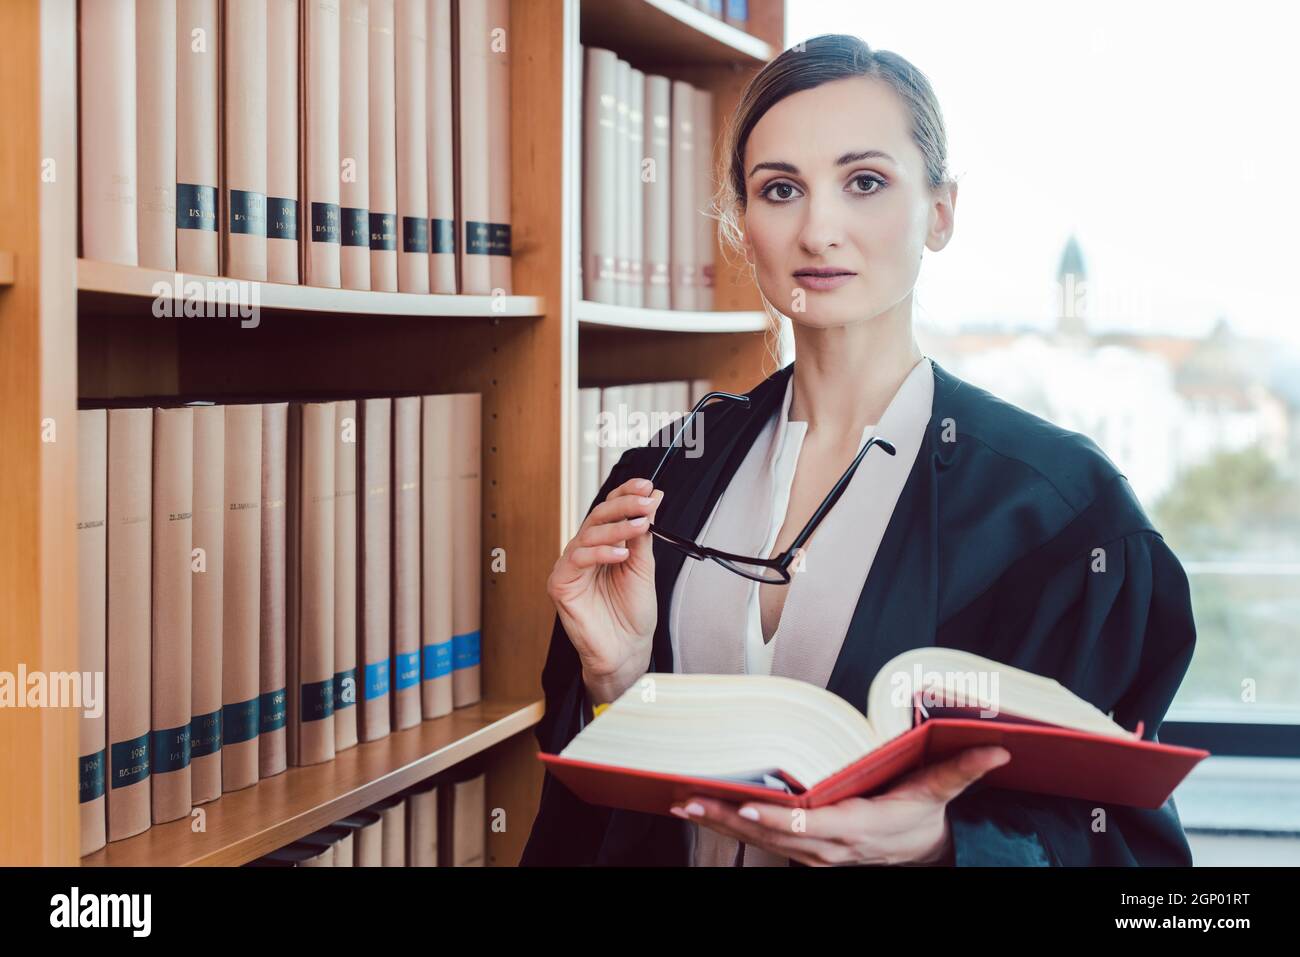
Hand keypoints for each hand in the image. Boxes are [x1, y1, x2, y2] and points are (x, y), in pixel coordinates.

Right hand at [547, 476, 664, 703]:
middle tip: (647, 501)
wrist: (627, 650)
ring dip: (617, 526)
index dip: (626, 494)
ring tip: (640, 526)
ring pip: (588, 533)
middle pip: (598, 516)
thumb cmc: (632, 614)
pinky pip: (577, 559)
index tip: (647, 485)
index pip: (610, 509)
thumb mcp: (643, 567)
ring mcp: (571, 567)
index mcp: (603, 545)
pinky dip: (600, 552)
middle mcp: (585, 552)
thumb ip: (643, 534)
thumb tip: (653, 498)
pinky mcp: (561, 584)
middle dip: (624, 505)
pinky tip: (621, 554)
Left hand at [669, 746, 1011, 865]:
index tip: (746, 804)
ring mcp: (814, 855)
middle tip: (690, 796)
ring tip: (684, 800)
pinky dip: (733, 825)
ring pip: (761, 841)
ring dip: (722, 821)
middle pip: (772, 835)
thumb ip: (962, 770)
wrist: (923, 856)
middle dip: (730, 817)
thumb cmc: (924, 820)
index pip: (808, 825)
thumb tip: (996, 749)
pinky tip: (706, 807)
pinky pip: (763, 842)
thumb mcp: (941, 795)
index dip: (776, 817)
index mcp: (857, 828)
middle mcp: (828, 847)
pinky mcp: (804, 854)